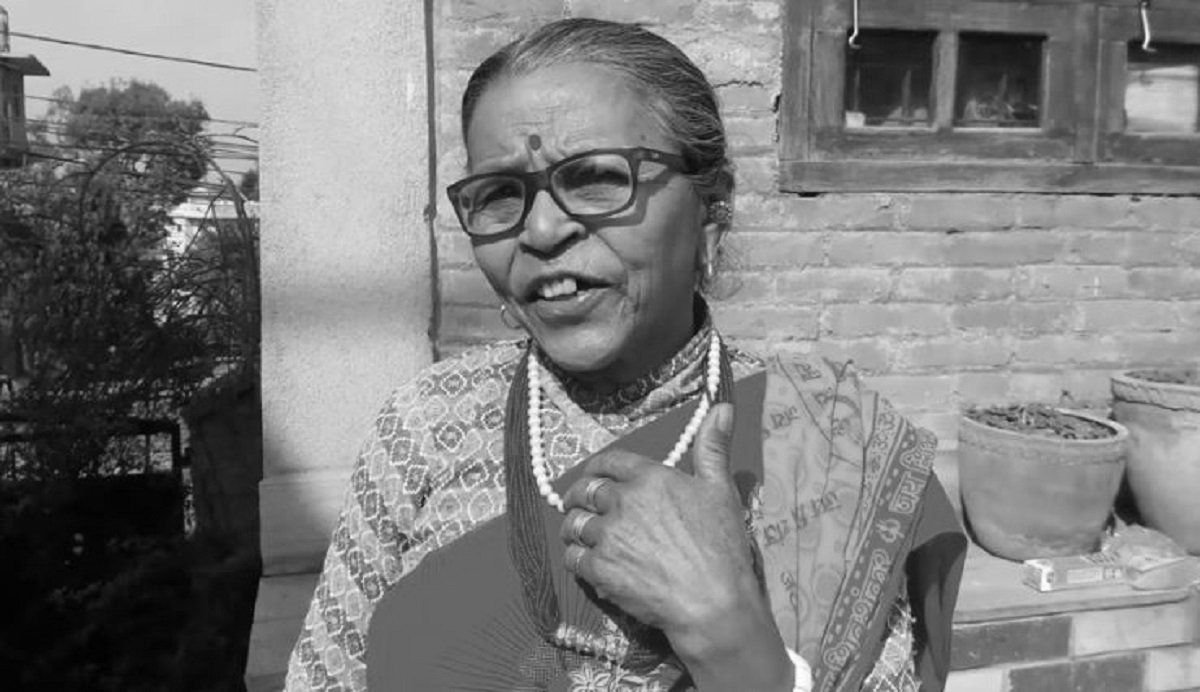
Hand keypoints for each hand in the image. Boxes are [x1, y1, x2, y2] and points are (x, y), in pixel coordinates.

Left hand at [560, 403, 789, 689]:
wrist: (713, 602)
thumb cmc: (723, 547)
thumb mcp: (721, 490)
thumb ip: (713, 447)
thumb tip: (722, 406)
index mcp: (650, 477)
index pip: (609, 462)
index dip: (598, 468)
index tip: (594, 476)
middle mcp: (624, 501)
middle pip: (585, 491)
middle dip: (578, 496)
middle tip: (578, 505)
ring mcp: (609, 535)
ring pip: (575, 523)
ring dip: (574, 527)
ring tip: (577, 534)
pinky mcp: (600, 568)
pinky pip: (573, 557)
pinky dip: (575, 557)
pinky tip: (584, 561)